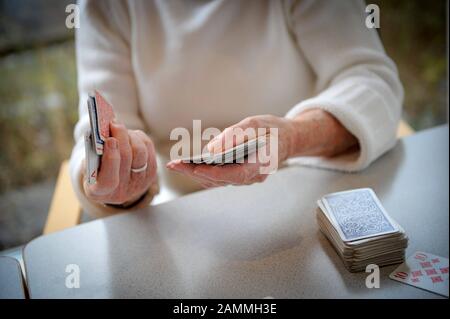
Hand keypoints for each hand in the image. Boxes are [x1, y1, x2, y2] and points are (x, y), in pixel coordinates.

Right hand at [83, 122, 157, 205]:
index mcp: (101, 192)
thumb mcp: (87, 165)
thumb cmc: (94, 169)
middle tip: (114, 123)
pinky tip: (130, 134)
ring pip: (140, 153)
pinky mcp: (151, 174)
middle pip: (127, 159)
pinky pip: (149, 149)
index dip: (111, 159)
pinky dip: (139, 138)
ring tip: (119, 128)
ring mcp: (139, 184)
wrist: (110, 182)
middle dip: (121, 137)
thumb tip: (104, 132)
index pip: (109, 180)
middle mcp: (122, 191)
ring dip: (130, 136)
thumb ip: (93, 153)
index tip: (110, 140)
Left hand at [166, 110, 356, 187]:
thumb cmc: (274, 130)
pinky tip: (190, 165)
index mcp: (260, 165)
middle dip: (195, 172)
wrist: (288, 139)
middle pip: (220, 179)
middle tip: (173, 165)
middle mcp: (252, 176)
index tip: (191, 167)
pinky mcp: (241, 175)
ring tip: (177, 165)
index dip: (211, 172)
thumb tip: (211, 149)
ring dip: (196, 174)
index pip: (232, 174)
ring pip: (218, 181)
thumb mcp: (256, 124)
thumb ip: (235, 136)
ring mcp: (246, 178)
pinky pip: (221, 177)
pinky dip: (204, 172)